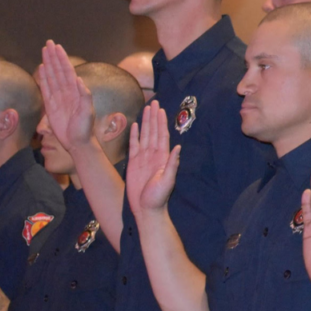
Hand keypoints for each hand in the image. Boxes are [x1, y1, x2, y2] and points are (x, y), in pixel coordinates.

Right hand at [38, 40, 95, 151]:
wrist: (77, 142)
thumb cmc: (85, 128)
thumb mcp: (88, 112)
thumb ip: (85, 96)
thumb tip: (79, 80)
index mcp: (77, 91)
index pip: (68, 71)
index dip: (62, 59)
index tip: (57, 47)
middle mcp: (67, 92)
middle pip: (58, 70)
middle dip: (54, 57)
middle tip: (49, 43)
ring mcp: (58, 98)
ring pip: (52, 77)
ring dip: (48, 64)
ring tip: (44, 52)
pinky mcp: (50, 106)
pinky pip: (46, 89)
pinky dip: (43, 79)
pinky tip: (41, 69)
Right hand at [126, 102, 180, 216]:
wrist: (146, 209)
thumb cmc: (158, 197)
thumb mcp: (167, 181)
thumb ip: (172, 164)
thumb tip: (177, 147)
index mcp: (162, 157)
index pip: (162, 135)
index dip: (162, 122)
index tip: (161, 109)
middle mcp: (153, 154)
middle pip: (153, 131)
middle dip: (154, 117)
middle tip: (154, 102)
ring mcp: (143, 158)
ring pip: (145, 135)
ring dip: (146, 122)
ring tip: (146, 109)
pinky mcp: (133, 163)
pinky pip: (134, 146)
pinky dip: (134, 135)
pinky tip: (135, 126)